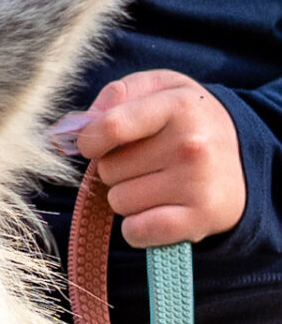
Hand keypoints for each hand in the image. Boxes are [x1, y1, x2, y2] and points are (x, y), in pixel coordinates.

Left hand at [64, 71, 246, 247]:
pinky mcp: (196, 220)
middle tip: (149, 164)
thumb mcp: (162, 91)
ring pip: (118, 202)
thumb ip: (119, 94)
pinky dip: (137, 228)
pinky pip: (135, 232)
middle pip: (108, 170)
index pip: (110, 126)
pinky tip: (157, 213)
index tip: (96, 143)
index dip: (91, 140)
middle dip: (118, 169)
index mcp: (180, 105)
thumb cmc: (188, 126)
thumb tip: (80, 125)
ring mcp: (196, 184)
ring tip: (158, 186)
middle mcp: (190, 144)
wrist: (242, 166)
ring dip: (128, 199)